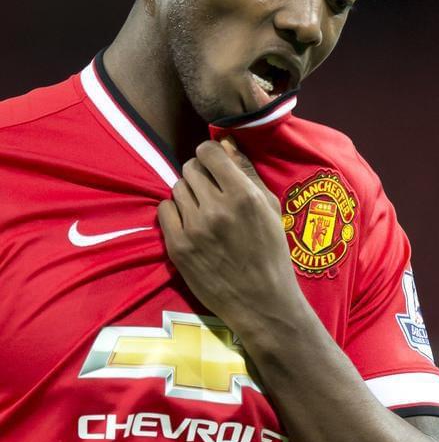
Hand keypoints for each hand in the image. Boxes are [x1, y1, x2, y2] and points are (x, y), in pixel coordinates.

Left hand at [158, 138, 300, 334]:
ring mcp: (194, 228)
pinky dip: (175, 212)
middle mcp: (216, 208)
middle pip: (190, 168)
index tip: (215, 165)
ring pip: (177, 187)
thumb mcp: (270, 207)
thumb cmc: (271, 251)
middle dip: (200, 174)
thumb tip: (225, 140)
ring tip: (203, 211)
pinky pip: (164, 209)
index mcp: (243, 195)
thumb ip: (246, 171)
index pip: (209, 151)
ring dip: (188, 194)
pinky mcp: (178, 247)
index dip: (211, 154)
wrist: (261, 301)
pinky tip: (190, 224)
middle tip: (211, 191)